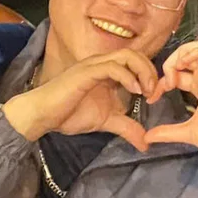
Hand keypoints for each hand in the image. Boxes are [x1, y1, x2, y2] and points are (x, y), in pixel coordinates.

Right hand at [3, 51, 157, 150]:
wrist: (42, 116)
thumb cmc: (69, 114)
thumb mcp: (106, 121)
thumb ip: (126, 127)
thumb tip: (145, 143)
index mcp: (107, 71)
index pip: (135, 62)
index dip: (150, 76)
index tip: (155, 97)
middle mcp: (102, 63)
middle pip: (135, 54)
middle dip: (150, 71)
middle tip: (155, 93)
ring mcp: (94, 66)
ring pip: (126, 55)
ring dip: (142, 71)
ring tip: (147, 91)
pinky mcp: (86, 72)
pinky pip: (112, 67)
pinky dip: (127, 76)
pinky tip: (134, 91)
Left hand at [143, 41, 197, 153]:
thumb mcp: (184, 132)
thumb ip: (166, 132)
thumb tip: (148, 137)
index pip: (178, 74)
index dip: (162, 82)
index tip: (152, 98)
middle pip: (188, 54)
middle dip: (170, 62)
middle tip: (165, 82)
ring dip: (182, 52)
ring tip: (175, 68)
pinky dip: (192, 53)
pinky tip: (183, 66)